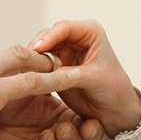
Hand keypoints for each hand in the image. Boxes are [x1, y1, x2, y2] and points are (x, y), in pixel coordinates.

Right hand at [28, 19, 140, 138]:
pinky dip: (34, 68)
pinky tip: (28, 76)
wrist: (115, 110)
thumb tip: (49, 72)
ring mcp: (65, 51)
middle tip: (27, 61)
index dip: (49, 37)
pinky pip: (40, 62)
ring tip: (25, 69)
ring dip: (34, 58)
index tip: (37, 48)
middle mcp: (76, 38)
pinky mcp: (57, 66)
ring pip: (42, 48)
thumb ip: (72, 74)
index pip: (65, 28)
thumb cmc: (114, 90)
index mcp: (90, 32)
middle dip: (37, 47)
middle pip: (49, 35)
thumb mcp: (95, 79)